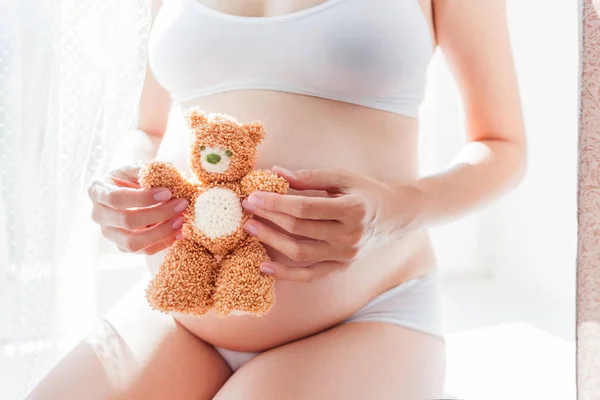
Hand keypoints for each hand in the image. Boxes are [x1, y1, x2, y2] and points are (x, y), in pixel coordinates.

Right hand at [87, 162, 188, 254]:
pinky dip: (164, 243)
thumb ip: (144, 169)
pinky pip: (144, 251)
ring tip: (181, 220)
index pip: (117, 198)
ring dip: (161, 232)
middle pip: (126, 221)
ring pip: (133, 243)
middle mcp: (99, 215)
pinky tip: (179, 232)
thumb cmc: (132, 178)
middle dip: (158, 213)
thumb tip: (162, 172)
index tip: (168, 192)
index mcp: (97, 191)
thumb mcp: (135, 168)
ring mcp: (110, 234)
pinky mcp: (123, 247)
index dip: (143, 197)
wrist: (131, 193)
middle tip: (182, 204)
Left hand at [241, 167, 425, 281]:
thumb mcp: (343, 177)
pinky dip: (285, 274)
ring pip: (300, 253)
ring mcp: (345, 256)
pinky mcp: (341, 268)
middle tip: (247, 208)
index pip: (305, 208)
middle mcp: (349, 236)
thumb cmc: (366, 192)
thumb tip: (276, 173)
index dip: (276, 202)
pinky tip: (263, 265)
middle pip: (299, 229)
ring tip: (251, 228)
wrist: (395, 216)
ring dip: (271, 241)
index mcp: (352, 209)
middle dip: (269, 218)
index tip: (253, 196)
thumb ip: (310, 177)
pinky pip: (309, 275)